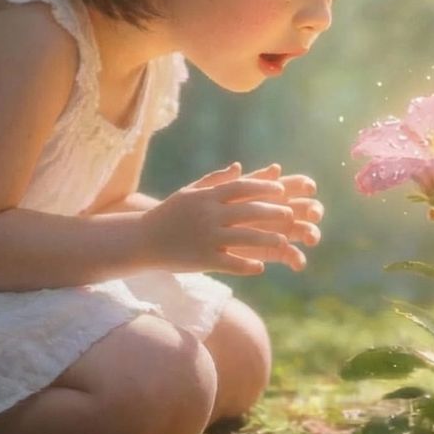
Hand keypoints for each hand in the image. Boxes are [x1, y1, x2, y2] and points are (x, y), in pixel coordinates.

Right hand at [140, 163, 296, 275]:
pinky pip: (231, 263)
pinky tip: (261, 267)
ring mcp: (206, 238)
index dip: (264, 187)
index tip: (281, 190)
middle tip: (290, 214)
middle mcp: (208, 215)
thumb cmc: (169, 213)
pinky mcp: (202, 259)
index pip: (242, 187)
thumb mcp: (189, 191)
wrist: (142, 239)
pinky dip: (248, 265)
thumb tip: (240, 167)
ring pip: (245, 238)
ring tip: (283, 241)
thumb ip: (215, 180)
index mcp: (207, 197)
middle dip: (273, 212)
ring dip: (267, 239)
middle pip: (248, 211)